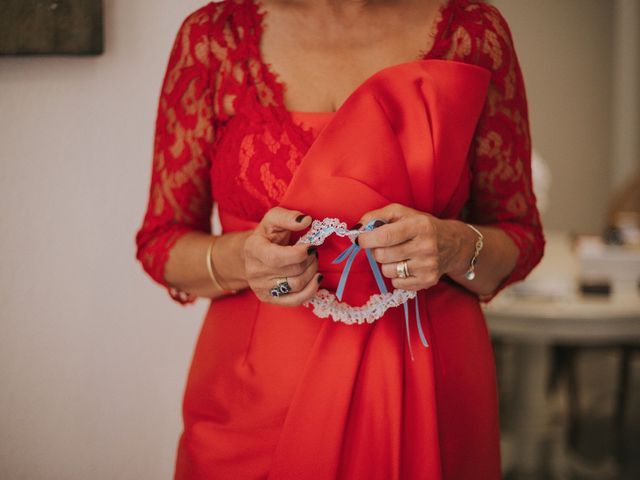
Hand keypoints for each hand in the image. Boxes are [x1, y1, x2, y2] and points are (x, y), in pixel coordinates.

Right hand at [243, 207, 321, 305]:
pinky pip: (295, 300)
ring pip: (296, 284)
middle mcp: (254, 271)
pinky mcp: (269, 299)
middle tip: (313, 251)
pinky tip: (316, 278)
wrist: (253, 255)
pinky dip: (311, 290)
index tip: (311, 246)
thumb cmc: (267, 235)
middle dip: (310, 260)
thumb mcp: (274, 219)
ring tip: (312, 262)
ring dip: (312, 272)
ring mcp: (261, 287)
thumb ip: (288, 217)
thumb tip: (305, 220)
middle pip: (292, 271)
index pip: (276, 258)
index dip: (299, 254)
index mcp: (253, 248)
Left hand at [355, 203, 474, 290]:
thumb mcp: (402, 213)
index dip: (366, 239)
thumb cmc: (420, 226)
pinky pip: (396, 283)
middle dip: (377, 250)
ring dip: (387, 263)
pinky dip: (396, 275)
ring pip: (387, 271)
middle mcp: (426, 246)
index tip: (360, 239)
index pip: (385, 236)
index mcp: (419, 226)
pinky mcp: (428, 281)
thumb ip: (377, 216)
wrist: (452, 244)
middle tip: (385, 246)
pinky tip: (406, 265)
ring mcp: (428, 266)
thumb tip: (356, 228)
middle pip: (382, 255)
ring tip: (398, 255)